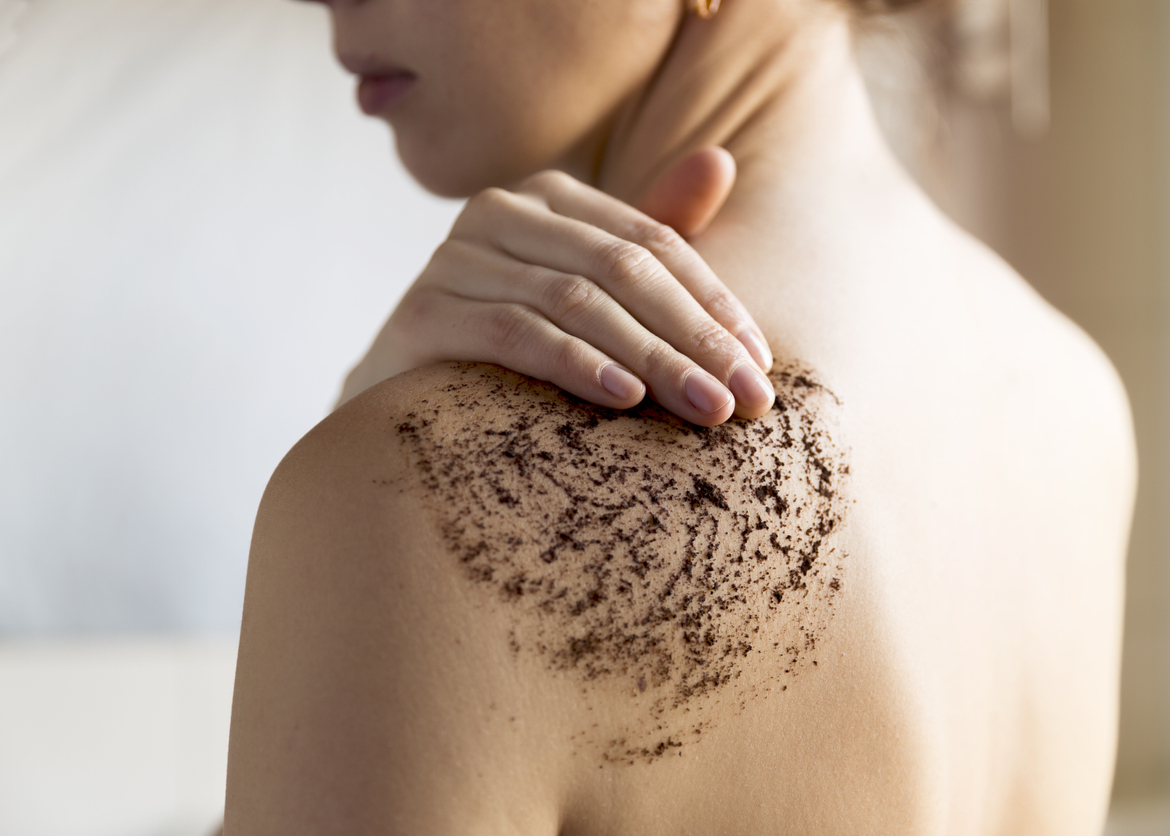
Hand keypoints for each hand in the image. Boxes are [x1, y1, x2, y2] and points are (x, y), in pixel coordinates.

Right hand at [339, 147, 774, 425]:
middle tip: (746, 399)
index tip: (760, 365)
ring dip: (650, 357)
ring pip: (573, 300)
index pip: (653, 241)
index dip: (713, 302)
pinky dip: (573, 363)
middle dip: (692, 337)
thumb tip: (721, 159)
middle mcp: (498, 212)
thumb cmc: (514, 348)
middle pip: (619, 268)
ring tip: (702, 407)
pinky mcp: (422, 312)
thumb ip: (654, 233)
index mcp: (548, 197)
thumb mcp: (592, 290)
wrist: (408, 404)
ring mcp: (453, 258)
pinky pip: (513, 332)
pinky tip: (622, 398)